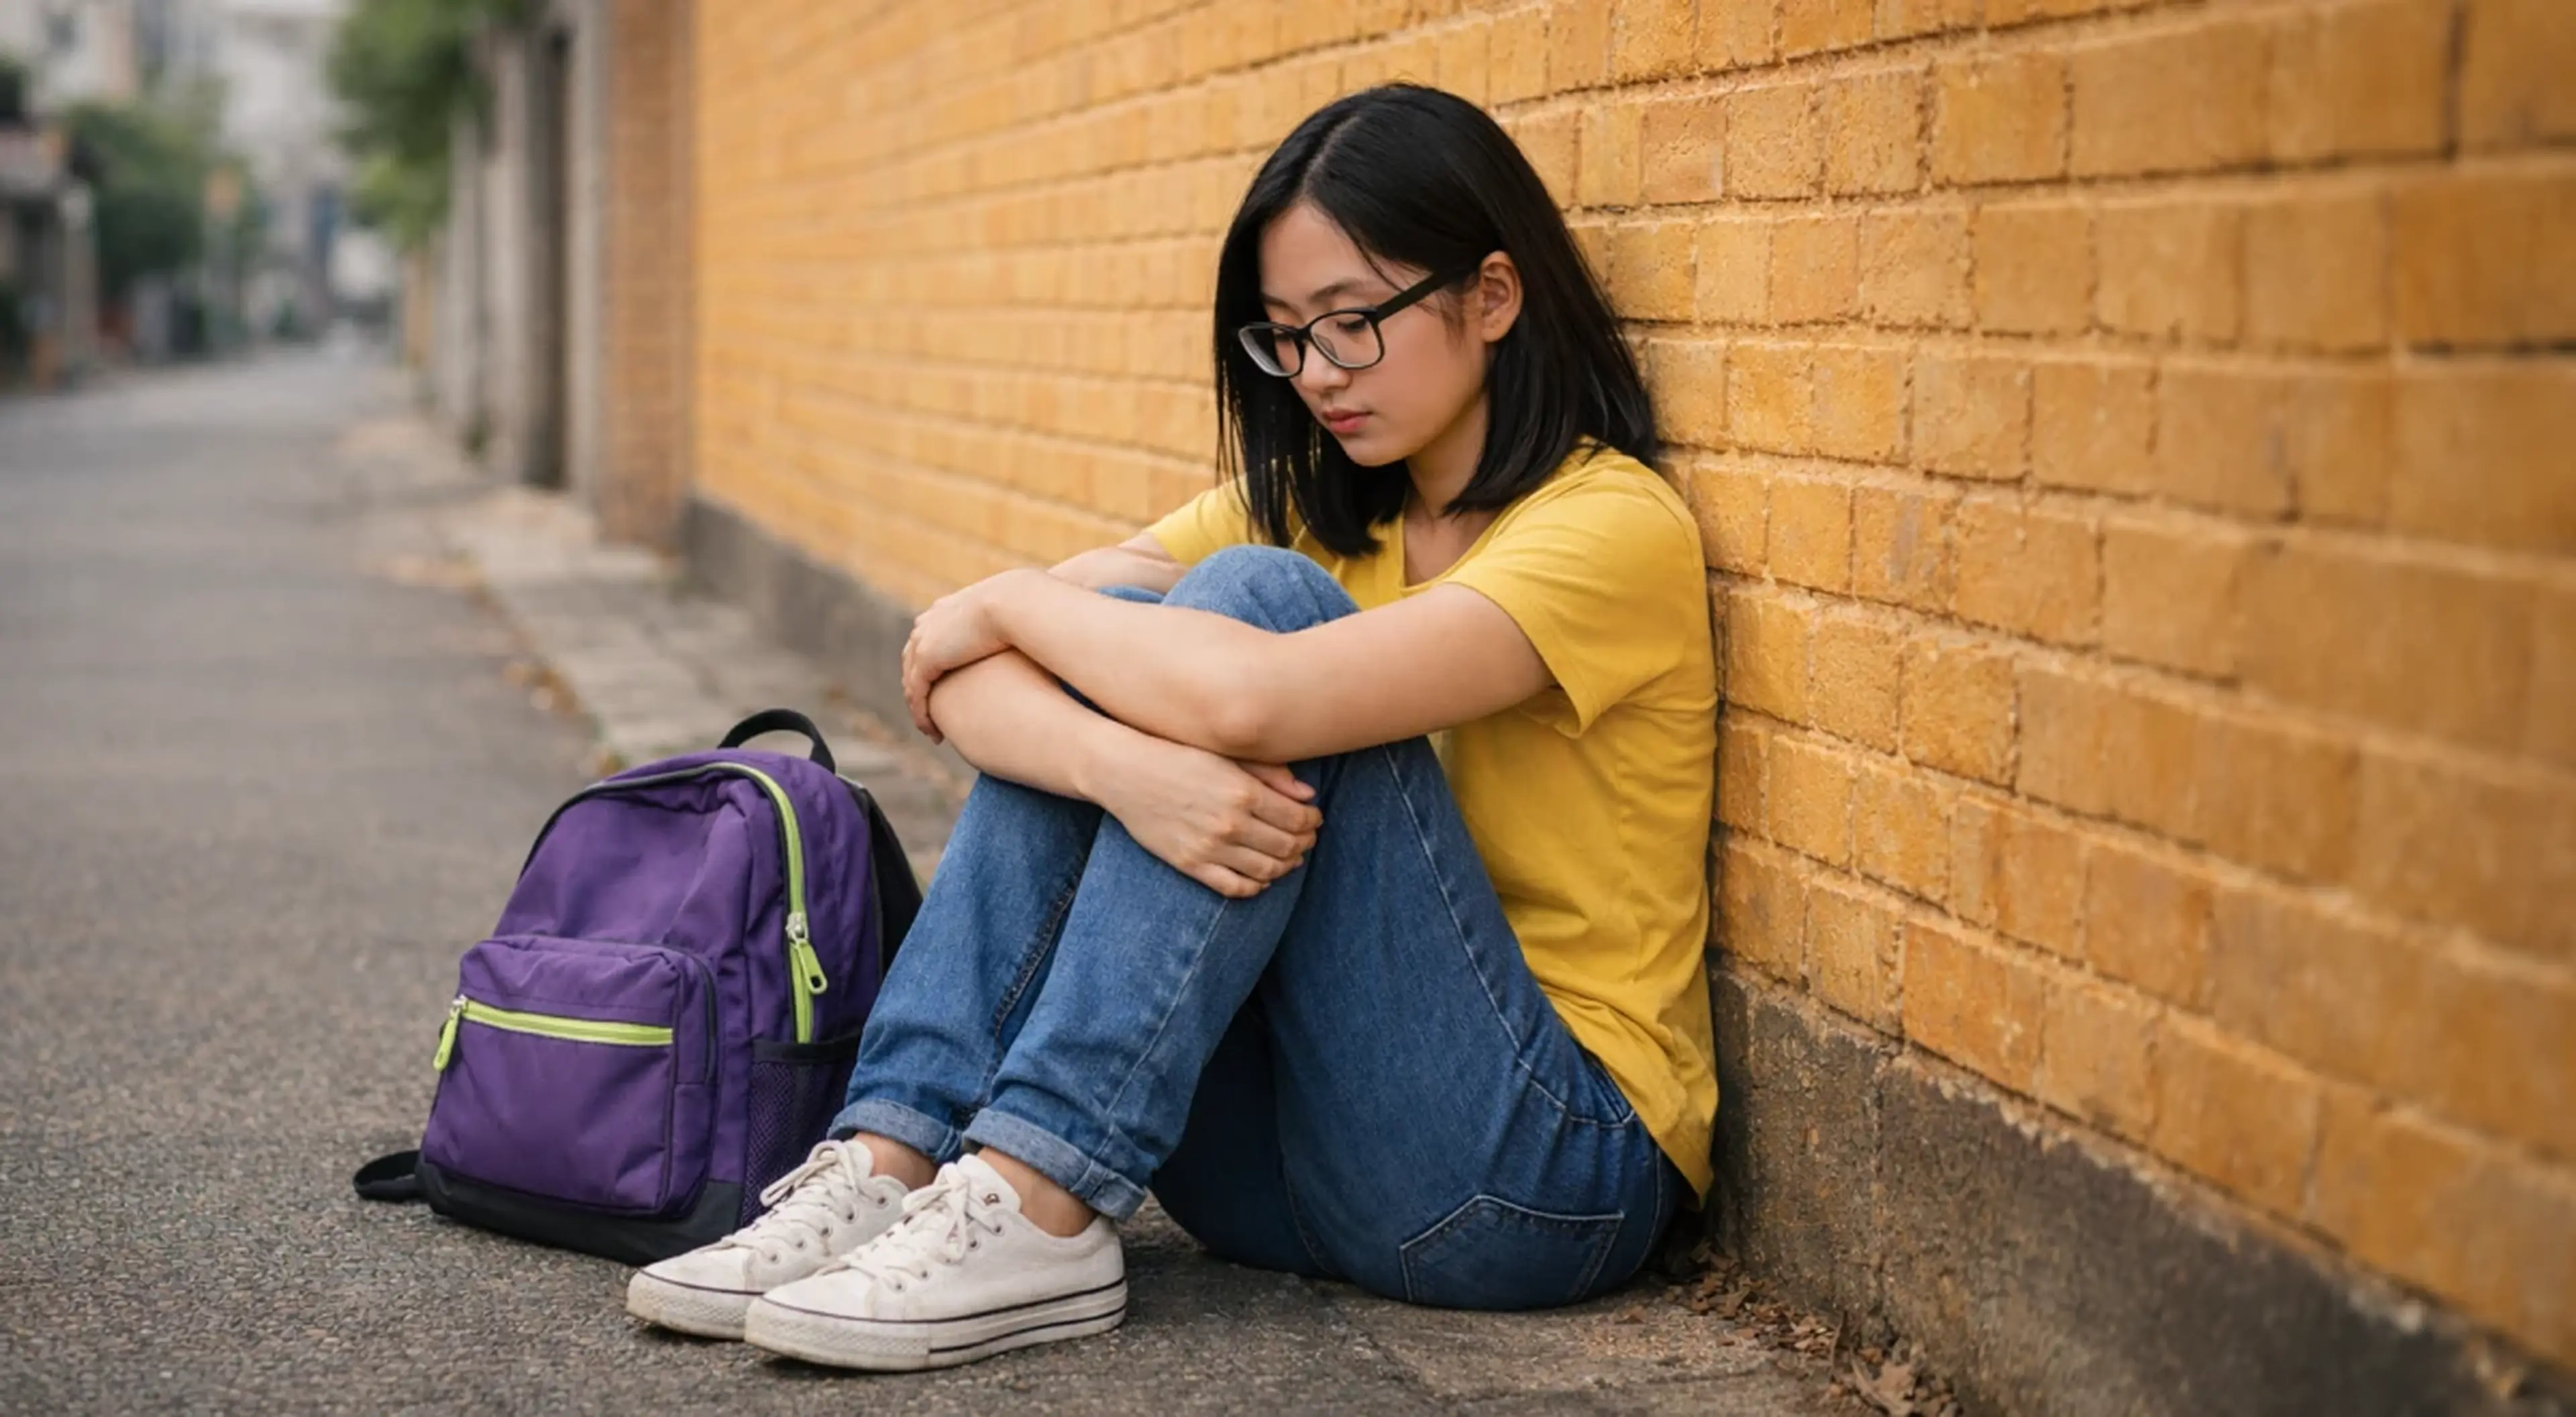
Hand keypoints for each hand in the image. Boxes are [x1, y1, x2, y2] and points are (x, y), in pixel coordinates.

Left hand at [902, 574, 1020, 739]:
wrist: (1014, 604)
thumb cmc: (1024, 608)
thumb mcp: (1013, 616)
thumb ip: (1009, 627)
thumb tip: (1027, 635)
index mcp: (945, 611)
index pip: (929, 642)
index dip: (933, 668)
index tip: (946, 691)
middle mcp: (929, 625)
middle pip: (913, 664)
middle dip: (920, 692)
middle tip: (933, 717)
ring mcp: (924, 641)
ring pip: (912, 683)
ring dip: (920, 709)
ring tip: (933, 732)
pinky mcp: (927, 659)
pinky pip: (917, 695)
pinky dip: (922, 715)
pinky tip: (934, 733)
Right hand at [1091, 737, 1321, 898]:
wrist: (1125, 772)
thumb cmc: (1178, 755)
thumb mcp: (1226, 755)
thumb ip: (1270, 774)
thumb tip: (1309, 796)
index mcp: (1243, 792)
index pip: (1297, 818)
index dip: (1312, 821)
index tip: (1313, 818)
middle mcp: (1230, 823)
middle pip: (1287, 846)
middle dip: (1303, 843)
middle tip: (1305, 838)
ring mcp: (1210, 848)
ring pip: (1266, 870)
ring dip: (1285, 866)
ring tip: (1289, 857)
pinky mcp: (1190, 864)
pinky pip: (1234, 887)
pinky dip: (1255, 887)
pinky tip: (1261, 878)